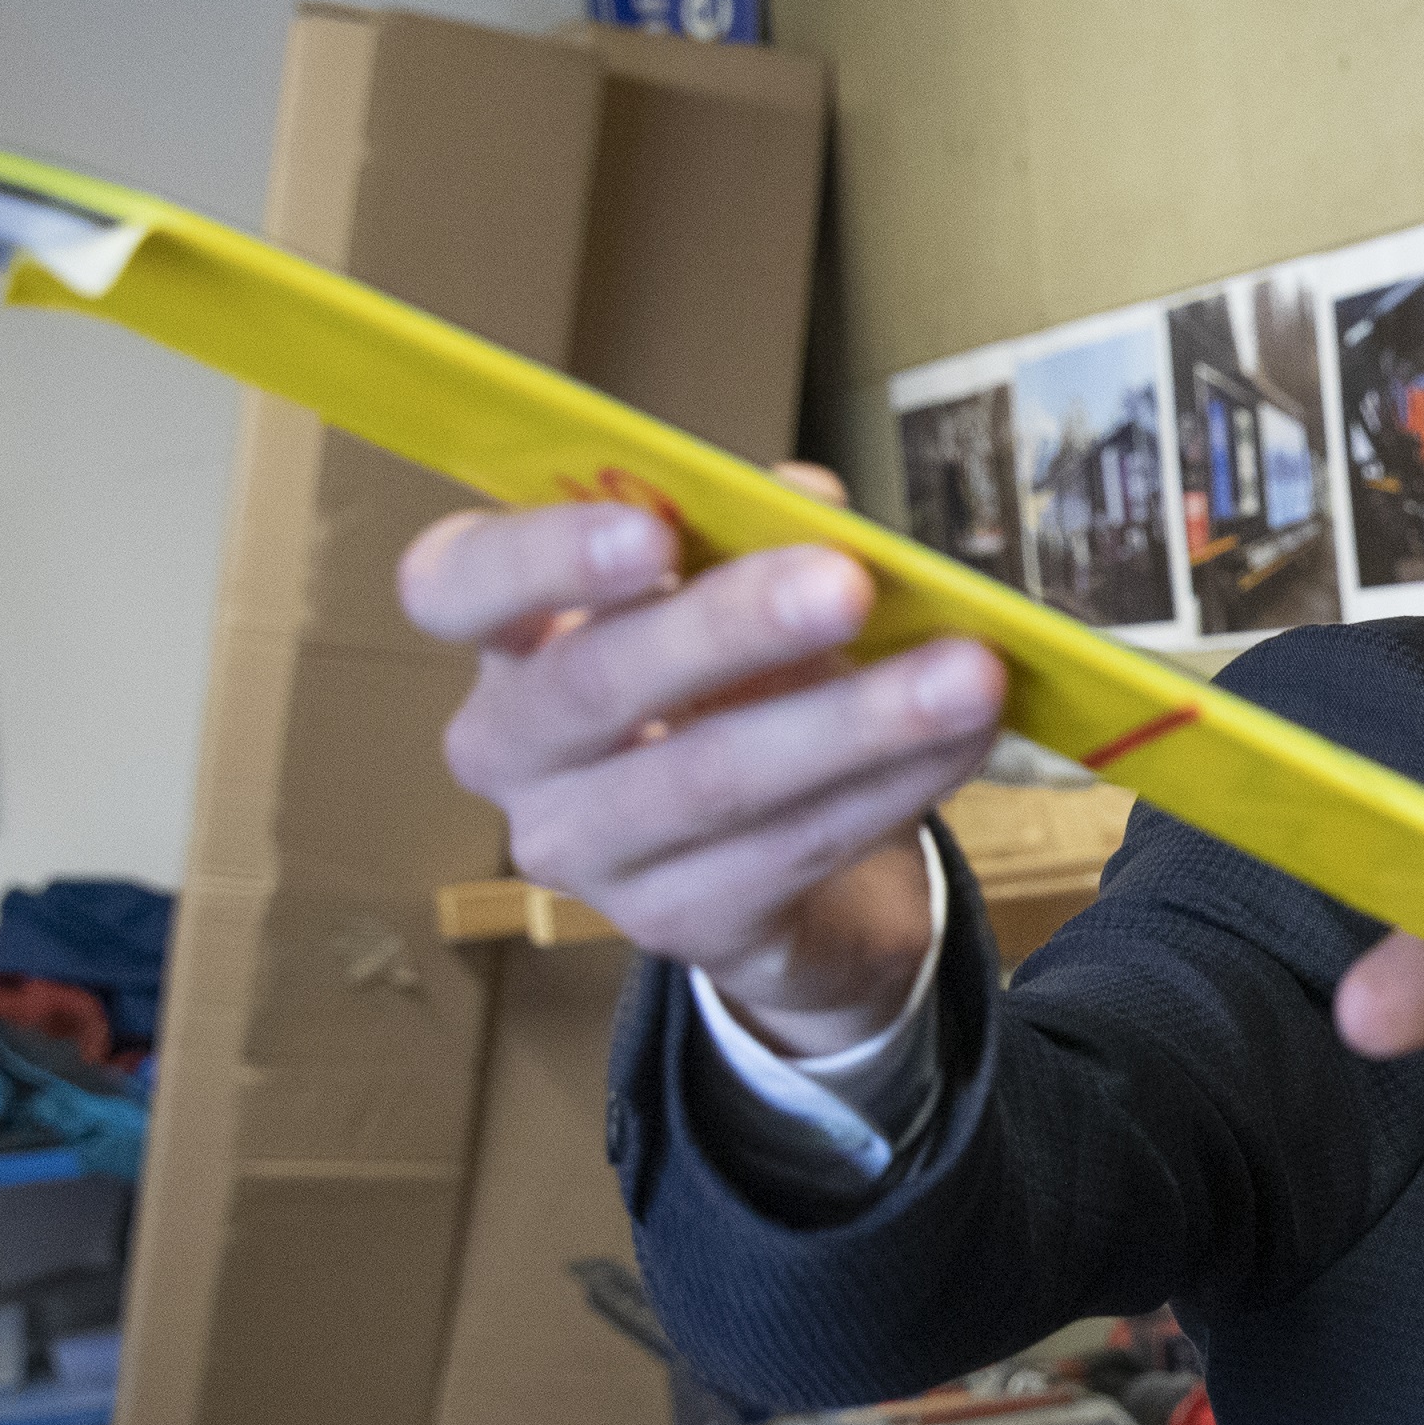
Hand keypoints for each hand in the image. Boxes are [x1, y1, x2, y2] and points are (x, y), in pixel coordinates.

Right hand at [399, 464, 1001, 1051]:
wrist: (787, 870)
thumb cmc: (742, 690)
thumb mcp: (740, 595)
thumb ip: (757, 533)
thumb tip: (807, 499)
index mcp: (507, 635)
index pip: (456, 583)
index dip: (543, 556)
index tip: (649, 531)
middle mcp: (512, 751)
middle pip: (594, 683)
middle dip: (732, 627)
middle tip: (849, 582)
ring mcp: (585, 852)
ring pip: (710, 780)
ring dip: (852, 720)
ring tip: (967, 671)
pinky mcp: (679, 925)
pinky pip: (790, 849)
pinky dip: (889, 786)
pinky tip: (963, 740)